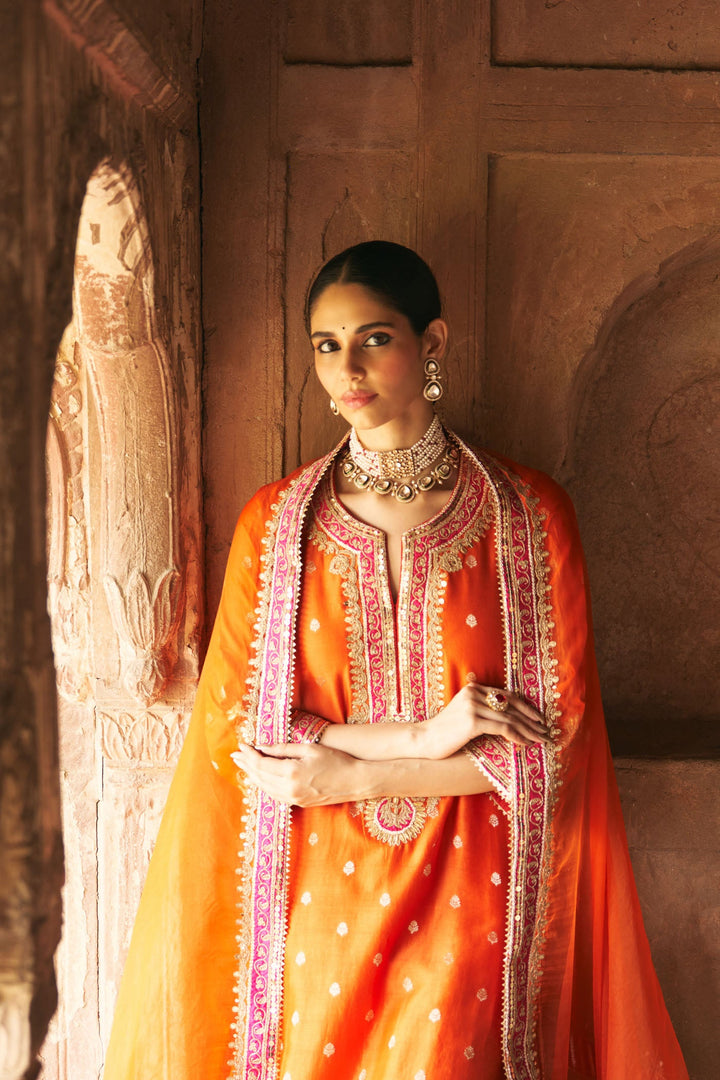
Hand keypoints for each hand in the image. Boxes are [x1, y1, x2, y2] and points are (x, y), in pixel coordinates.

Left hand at [230, 741, 362, 806]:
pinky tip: (260, 779)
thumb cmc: (336, 761)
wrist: (355, 782)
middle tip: (236, 755)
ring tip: (244, 766)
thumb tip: (262, 746)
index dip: (249, 754)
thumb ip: (283, 748)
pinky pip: (274, 795)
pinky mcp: (298, 803)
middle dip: (246, 765)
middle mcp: (289, 788)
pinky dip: (263, 785)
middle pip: (259, 777)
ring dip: (252, 776)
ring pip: (264, 788)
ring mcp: (293, 798)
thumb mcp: (309, 748)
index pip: (261, 763)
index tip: (241, 745)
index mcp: (291, 772)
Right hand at [415, 682, 549, 759]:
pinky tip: (526, 744)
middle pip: (511, 707)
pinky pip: (502, 728)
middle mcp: (474, 693)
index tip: (539, 719)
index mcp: (474, 688)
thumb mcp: (465, 714)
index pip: (508, 696)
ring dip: (528, 731)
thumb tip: (508, 718)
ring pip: (510, 719)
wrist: (424, 739)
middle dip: (531, 721)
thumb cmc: (446, 731)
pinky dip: (517, 736)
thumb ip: (482, 709)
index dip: (526, 708)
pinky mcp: (473, 721)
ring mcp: (473, 706)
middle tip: (546, 731)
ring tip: (540, 740)